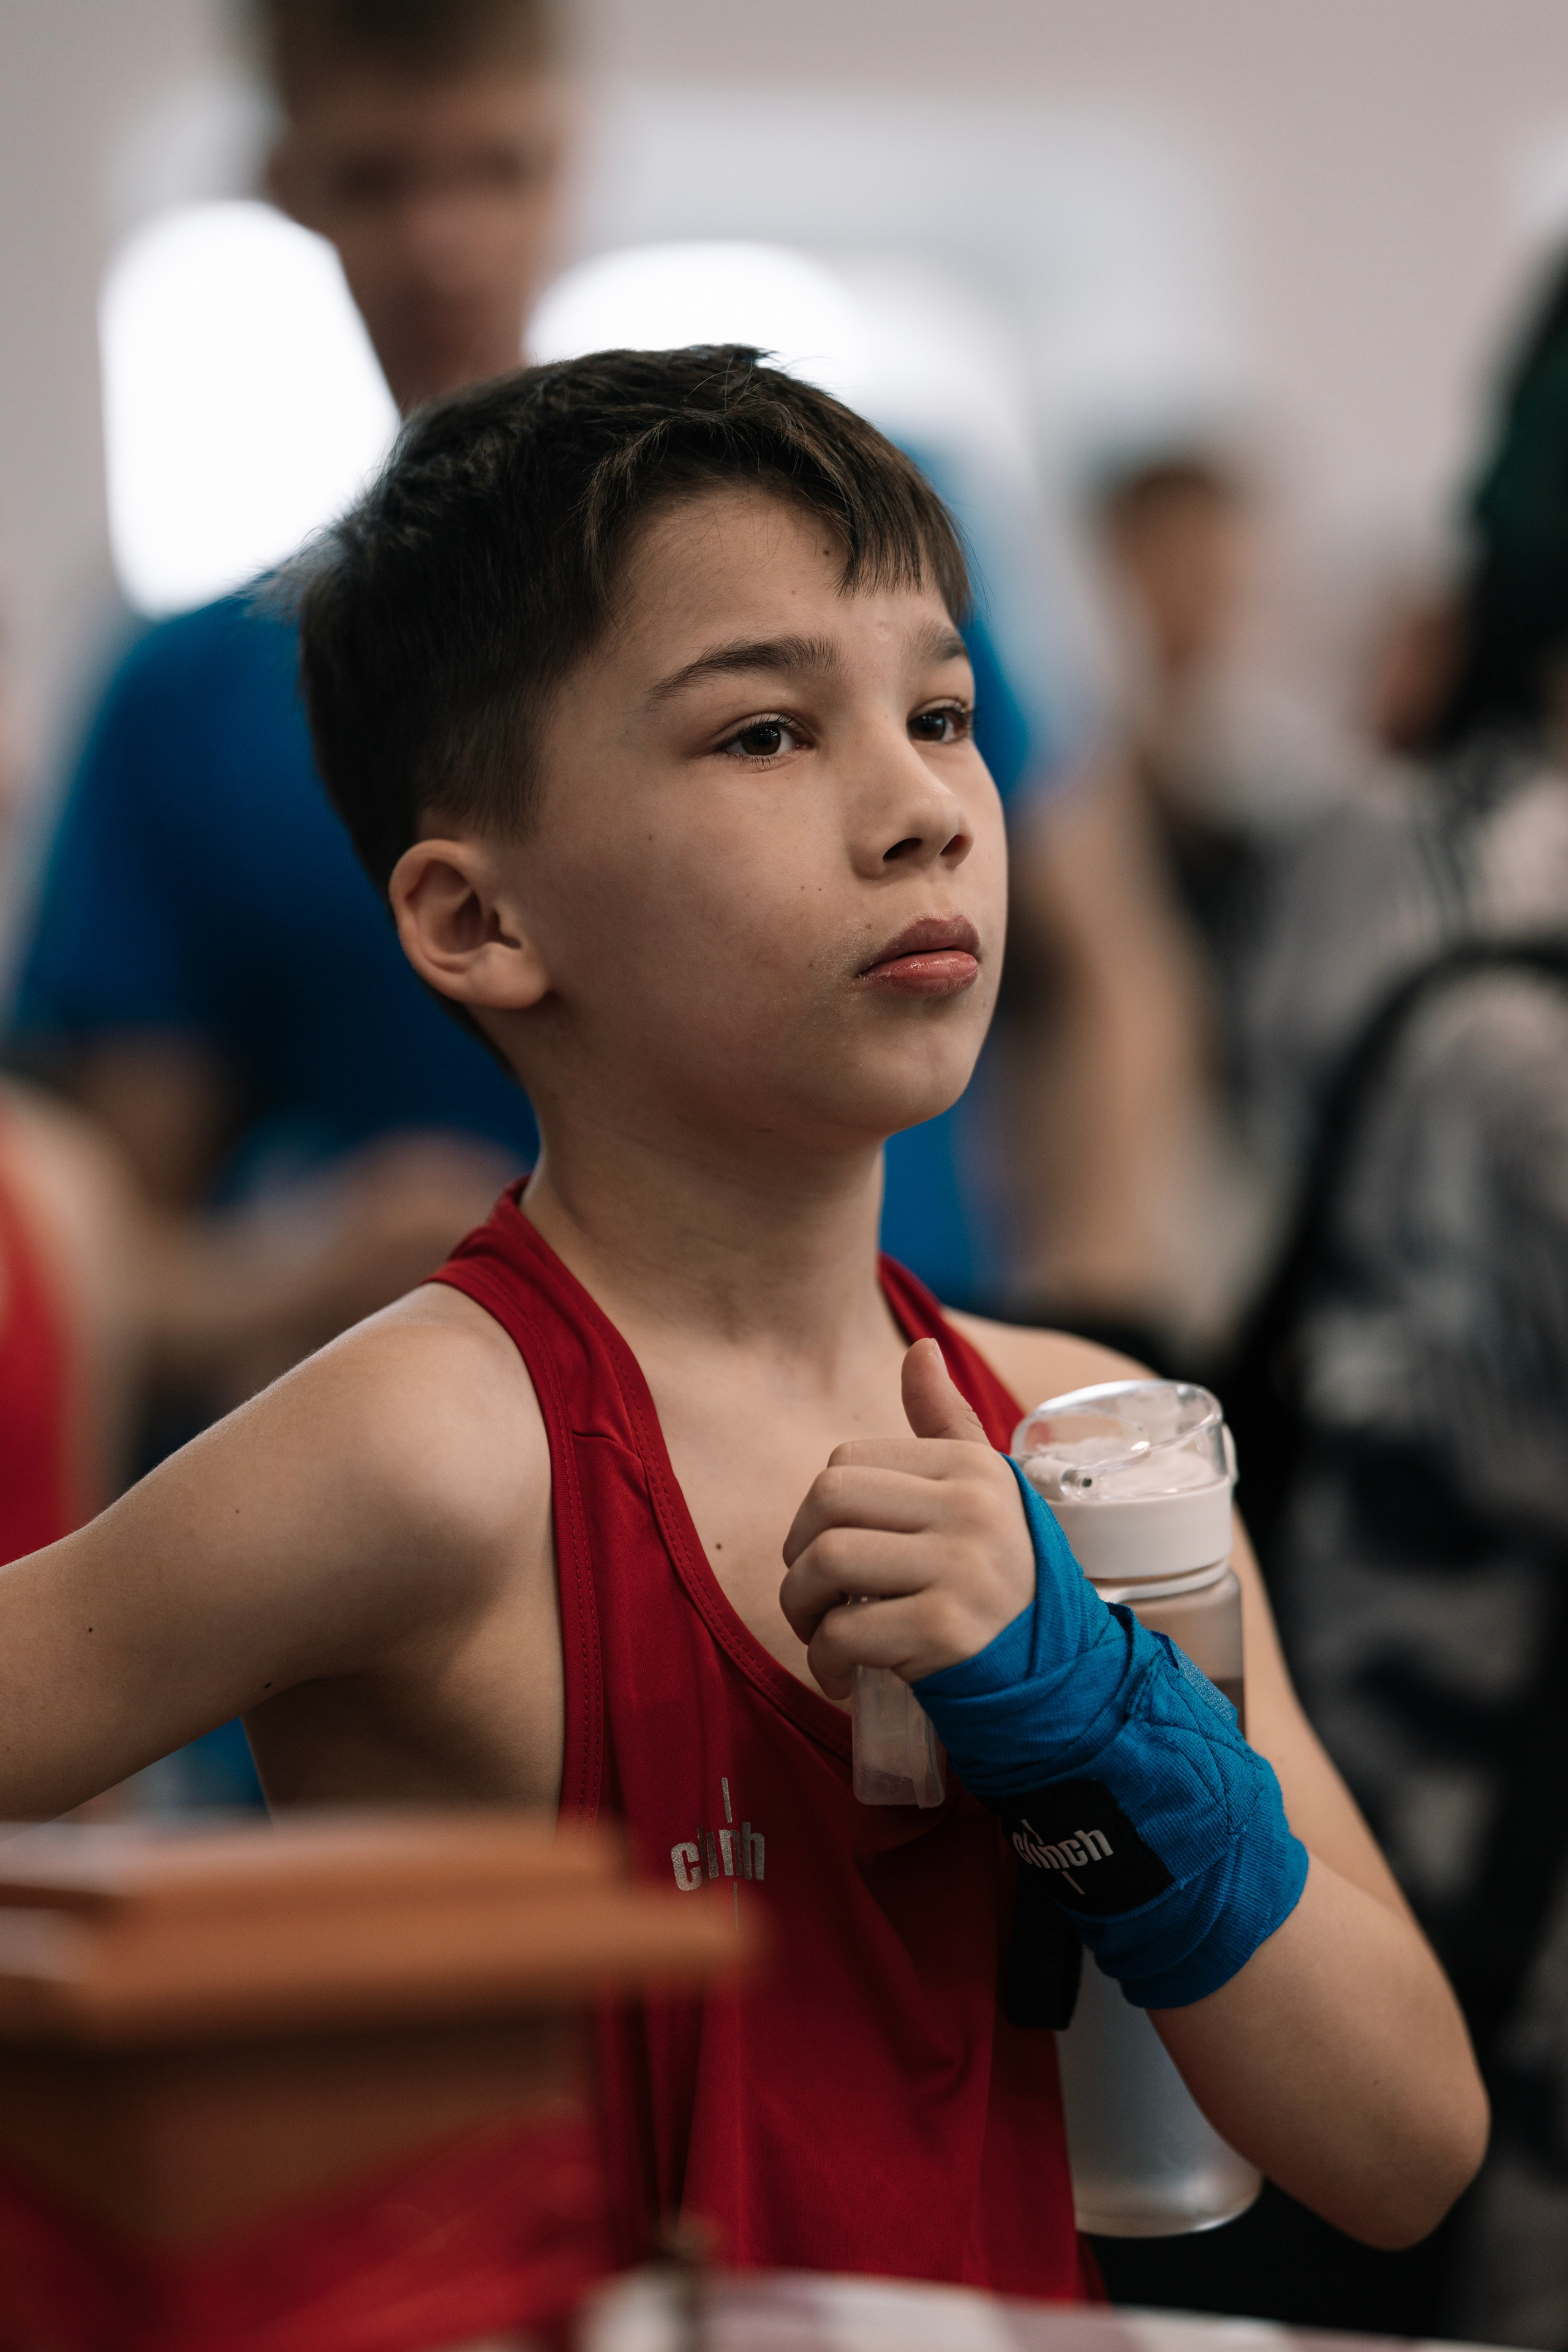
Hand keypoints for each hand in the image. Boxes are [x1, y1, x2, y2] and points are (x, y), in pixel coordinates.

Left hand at [779, 1338, 1034, 1698]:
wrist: (1056, 1674)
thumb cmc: (1000, 1577)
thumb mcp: (984, 1491)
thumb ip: (944, 1421)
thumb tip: (921, 1347)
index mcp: (971, 1467)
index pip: (846, 1462)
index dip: (821, 1511)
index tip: (837, 1550)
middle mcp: (971, 1508)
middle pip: (826, 1501)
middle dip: (798, 1553)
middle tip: (815, 1593)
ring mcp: (960, 1568)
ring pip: (825, 1562)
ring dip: (801, 1607)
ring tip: (820, 1631)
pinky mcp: (945, 1630)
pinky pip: (842, 1632)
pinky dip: (824, 1661)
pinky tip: (840, 1676)